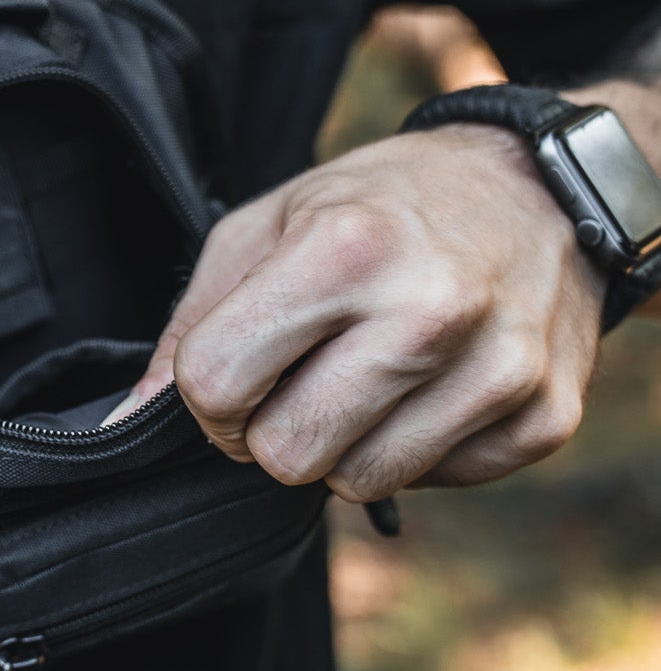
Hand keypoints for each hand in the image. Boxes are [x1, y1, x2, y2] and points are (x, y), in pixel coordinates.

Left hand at [113, 125, 603, 496]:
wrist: (538, 187)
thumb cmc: (383, 204)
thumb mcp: (269, 224)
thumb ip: (190, 325)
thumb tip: (126, 427)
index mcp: (345, 248)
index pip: (216, 384)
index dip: (207, 392)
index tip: (239, 366)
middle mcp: (430, 308)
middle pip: (285, 455)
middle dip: (274, 429)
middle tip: (304, 377)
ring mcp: (498, 367)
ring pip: (358, 484)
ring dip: (347, 442)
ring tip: (373, 373)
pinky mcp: (545, 415)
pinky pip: (436, 483)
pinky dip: (420, 446)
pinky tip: (435, 383)